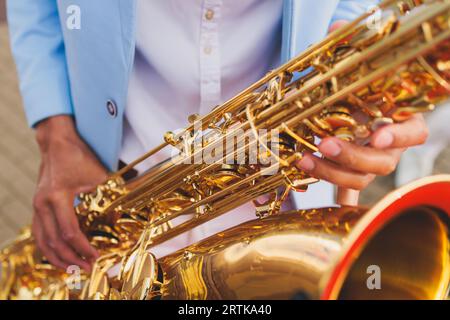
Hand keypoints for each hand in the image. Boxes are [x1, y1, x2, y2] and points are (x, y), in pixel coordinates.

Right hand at [32, 115, 107, 270]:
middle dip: (71, 258)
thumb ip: (110, 196)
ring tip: (73, 268)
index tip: (96, 256)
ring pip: (42, 241)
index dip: (83, 247)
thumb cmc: (79, 157)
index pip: (69, 231)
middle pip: (53, 242)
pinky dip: (48, 247)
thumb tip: (127, 213)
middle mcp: (42, 204)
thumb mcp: (99, 176)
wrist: (57, 143)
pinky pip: (39, 233)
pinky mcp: (37, 207)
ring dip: (57, 257)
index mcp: (57, 197)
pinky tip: (60, 255)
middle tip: (87, 268)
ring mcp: (37, 206)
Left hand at [295, 21, 429, 205]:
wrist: (359, 102)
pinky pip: (350, 190)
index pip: (413, 133)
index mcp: (399, 120)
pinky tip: (326, 204)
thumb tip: (337, 28)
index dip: (398, 137)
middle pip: (382, 163)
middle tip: (326, 144)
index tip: (377, 135)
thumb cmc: (362, 85)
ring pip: (361, 178)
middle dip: (354, 156)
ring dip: (333, 172)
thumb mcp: (357, 66)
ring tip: (304, 159)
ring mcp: (371, 162)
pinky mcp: (353, 172)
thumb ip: (351, 49)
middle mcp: (389, 146)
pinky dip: (340, 197)